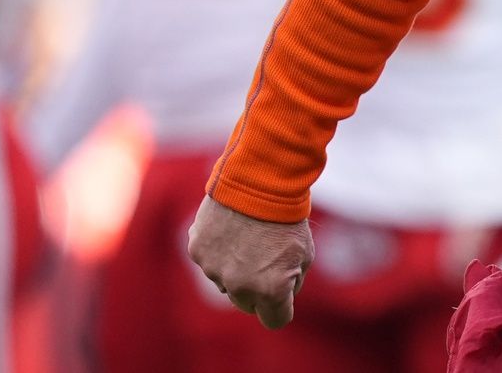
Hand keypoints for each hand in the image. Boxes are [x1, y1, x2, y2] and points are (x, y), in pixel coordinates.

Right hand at [186, 195, 313, 328]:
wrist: (261, 180)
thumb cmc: (288, 218)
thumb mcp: (304, 254)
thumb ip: (290, 284)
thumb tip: (279, 298)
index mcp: (270, 290)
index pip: (275, 320)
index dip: (281, 307)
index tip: (283, 294)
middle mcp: (239, 286)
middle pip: (248, 304)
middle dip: (258, 289)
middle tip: (267, 259)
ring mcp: (214, 270)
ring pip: (226, 283)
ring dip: (236, 269)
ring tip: (250, 238)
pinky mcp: (198, 251)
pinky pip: (209, 261)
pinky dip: (219, 250)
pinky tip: (232, 229)